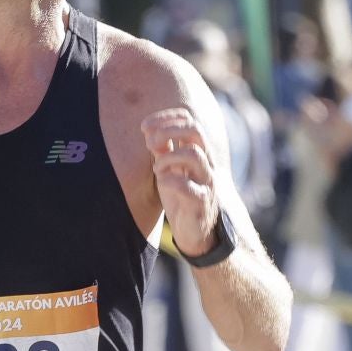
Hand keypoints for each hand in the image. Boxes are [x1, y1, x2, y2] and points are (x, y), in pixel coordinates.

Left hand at [143, 108, 220, 257]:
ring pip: (193, 154)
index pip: (188, 119)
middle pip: (195, 129)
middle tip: (149, 142)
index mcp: (198, 151)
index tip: (144, 126)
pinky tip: (163, 184)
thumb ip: (162, 150)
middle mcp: (206, 162)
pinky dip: (171, 181)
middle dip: (168, 129)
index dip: (165, 117)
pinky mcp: (202, 202)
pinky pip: (189, 186)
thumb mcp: (168, 169)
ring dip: (167, 157)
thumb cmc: (181, 197)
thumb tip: (150, 132)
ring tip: (157, 169)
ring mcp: (207, 181)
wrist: (196, 232)